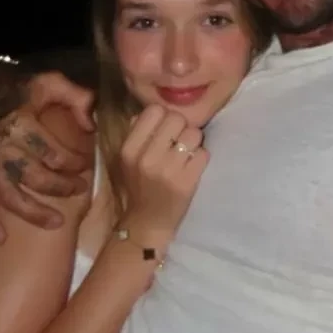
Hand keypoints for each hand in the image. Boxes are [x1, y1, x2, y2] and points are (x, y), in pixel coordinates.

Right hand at [0, 71, 95, 242]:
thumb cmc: (20, 91)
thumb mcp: (50, 82)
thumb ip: (76, 97)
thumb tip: (91, 124)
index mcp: (20, 126)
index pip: (54, 153)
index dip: (74, 163)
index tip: (86, 165)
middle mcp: (0, 149)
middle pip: (36, 178)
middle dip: (62, 187)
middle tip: (80, 189)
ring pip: (11, 197)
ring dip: (34, 213)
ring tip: (57, 223)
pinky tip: (0, 238)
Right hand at [115, 105, 208, 244]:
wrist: (147, 223)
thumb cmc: (139, 186)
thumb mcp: (128, 159)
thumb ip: (137, 132)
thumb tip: (156, 110)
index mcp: (129, 149)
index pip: (154, 110)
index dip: (164, 116)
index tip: (165, 129)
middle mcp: (147, 157)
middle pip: (177, 118)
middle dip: (182, 127)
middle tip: (179, 141)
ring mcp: (168, 170)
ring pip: (194, 133)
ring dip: (194, 142)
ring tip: (187, 153)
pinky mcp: (187, 182)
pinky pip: (204, 153)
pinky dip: (201, 158)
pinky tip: (192, 166)